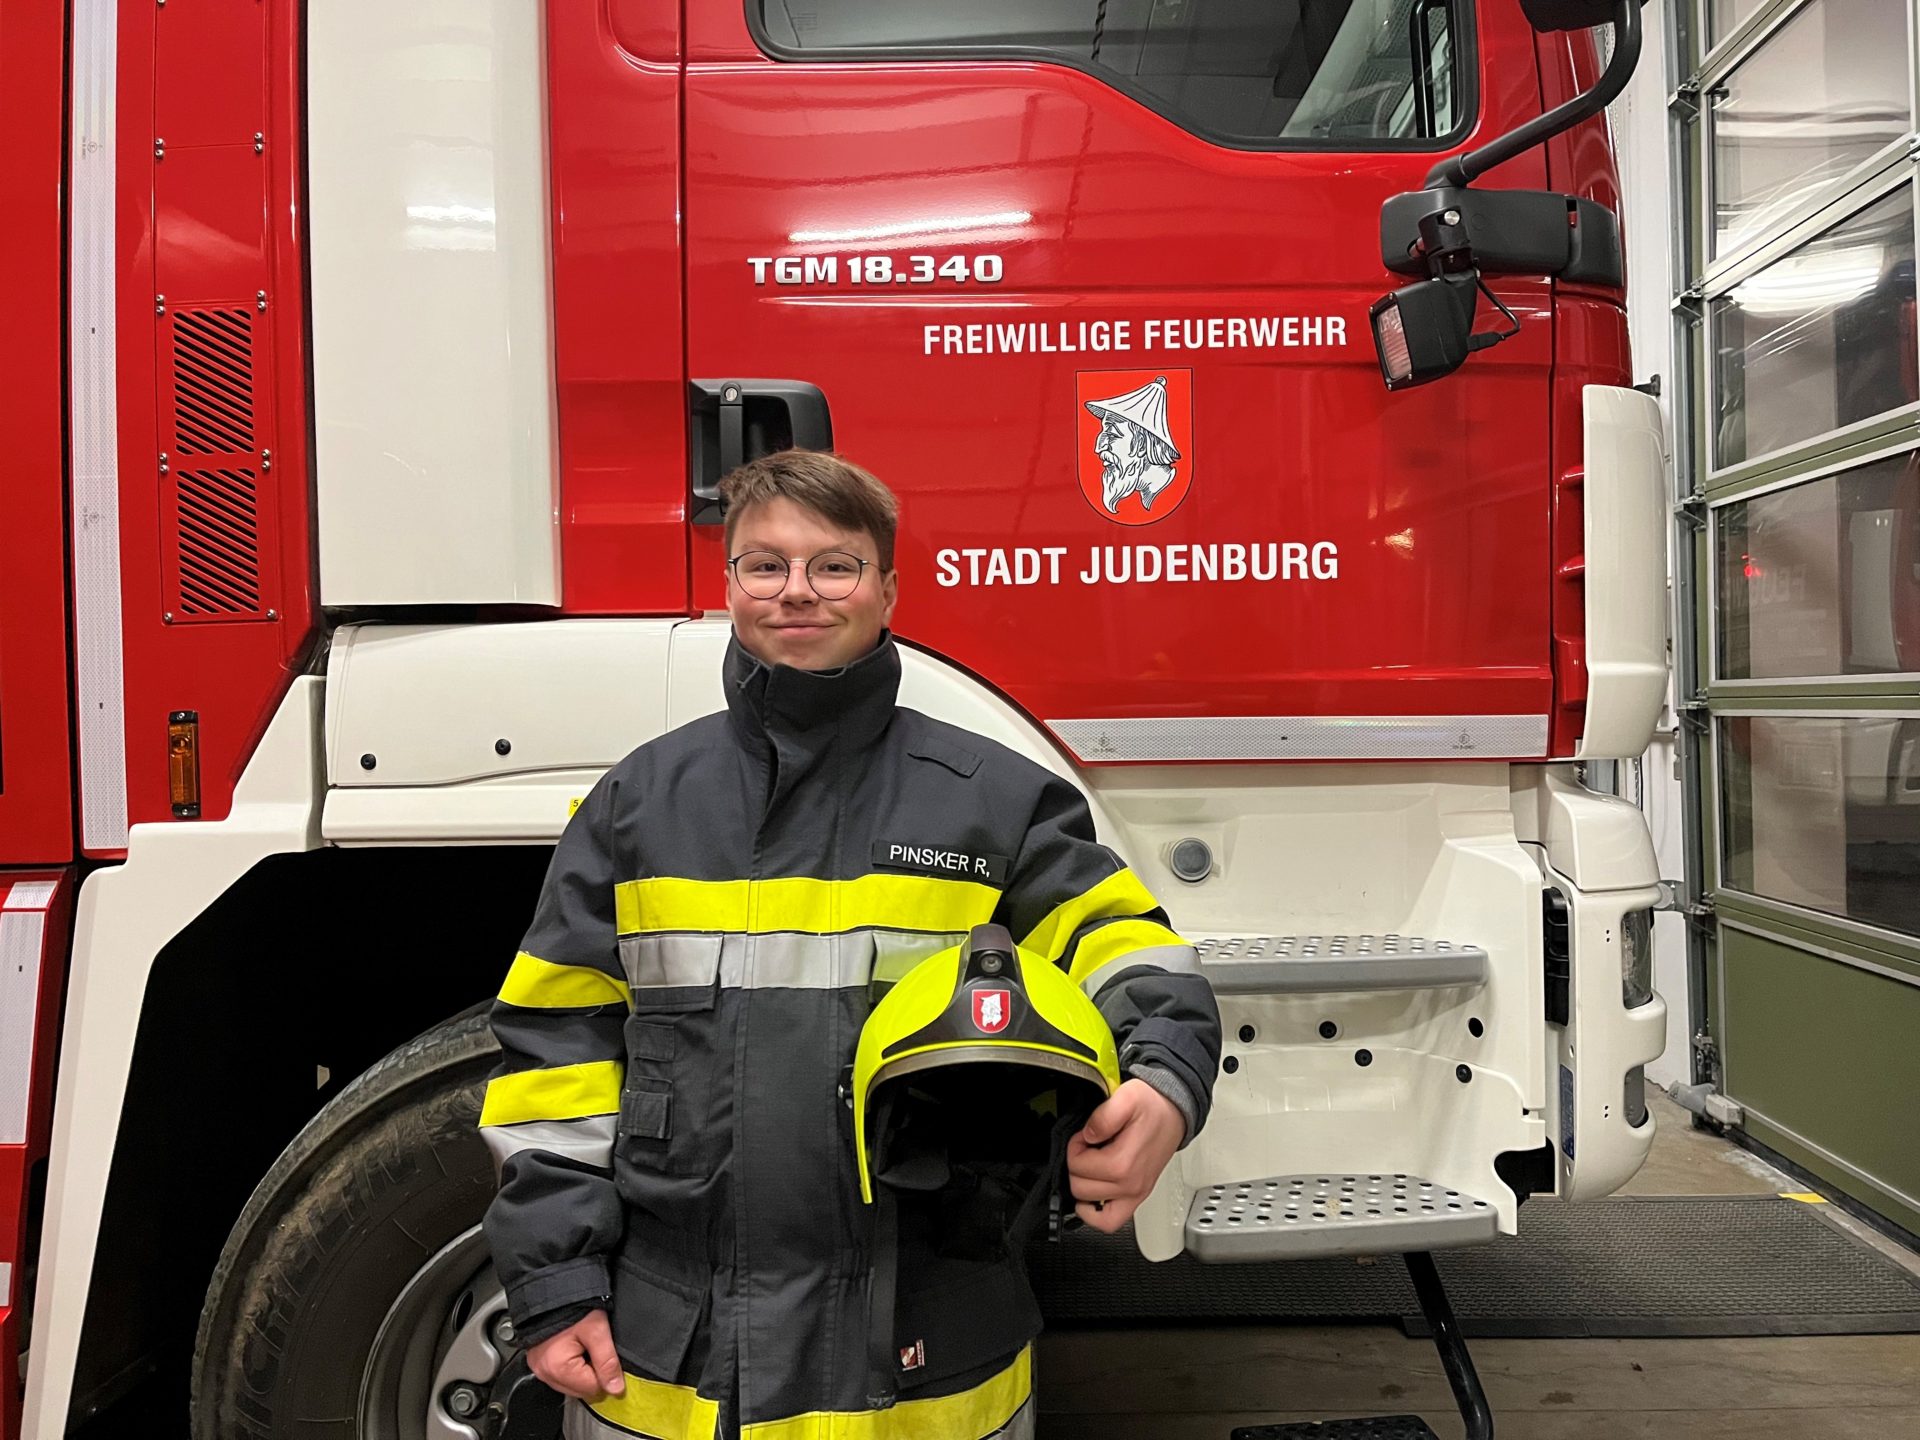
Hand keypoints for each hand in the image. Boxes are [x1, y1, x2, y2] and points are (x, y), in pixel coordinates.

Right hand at [528, 1309, 626, 1399]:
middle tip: (596, 1347)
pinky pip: (559, 1374)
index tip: (609, 1355)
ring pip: (570, 1384)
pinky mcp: (538, 1361)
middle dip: (592, 1372)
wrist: (552, 1286)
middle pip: (579, 1389)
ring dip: (582, 1369)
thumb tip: (615, 1388)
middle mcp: (544, 1372)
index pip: (592, 1388)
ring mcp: (538, 1367)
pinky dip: (571, 1364)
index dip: (605, 1373)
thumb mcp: (597, 1331)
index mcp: (557, 1367)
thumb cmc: (572, 1305)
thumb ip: (607, 1362)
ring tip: (584, 1344)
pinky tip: (576, 1346)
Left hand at [1066, 1077, 1184, 1233]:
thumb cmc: (1152, 1107)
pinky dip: (1094, 1214)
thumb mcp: (1127, 1097)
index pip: (1077, 1166)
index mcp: (1124, 1163)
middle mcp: (1131, 1185)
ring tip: (1091, 1166)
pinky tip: (1091, 1195)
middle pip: (1080, 1189)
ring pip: (1090, 1210)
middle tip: (1088, 1148)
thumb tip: (1088, 1135)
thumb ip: (1104, 1116)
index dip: (1073, 1147)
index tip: (1084, 1136)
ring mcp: (1135, 1194)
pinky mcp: (1137, 1197)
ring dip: (1083, 1186)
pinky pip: (1110, 1223)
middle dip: (1077, 1165)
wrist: (1172, 1113)